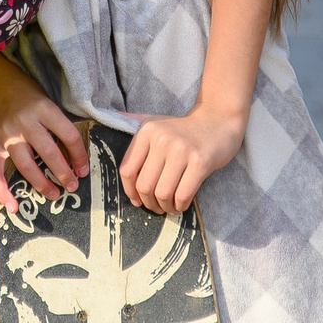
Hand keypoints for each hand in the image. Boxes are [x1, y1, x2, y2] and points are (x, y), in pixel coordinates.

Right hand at [0, 54, 89, 206]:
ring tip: (54, 194)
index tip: (84, 169)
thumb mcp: (48, 102)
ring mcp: (6, 135)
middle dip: (64, 173)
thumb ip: (58, 126)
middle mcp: (24, 122)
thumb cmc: (27, 95)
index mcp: (44, 109)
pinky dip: (2, 191)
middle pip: (49, 153)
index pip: (68, 135)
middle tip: (73, 186)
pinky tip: (13, 206)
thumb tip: (75, 157)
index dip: (79, 155)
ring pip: (25, 165)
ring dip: (41, 184)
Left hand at [119, 102, 246, 214]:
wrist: (219, 120)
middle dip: (149, 203)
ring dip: (164, 207)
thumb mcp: (155, 120)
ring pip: (162, 193)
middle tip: (155, 207)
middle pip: (144, 185)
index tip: (137, 200)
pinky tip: (181, 205)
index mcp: (146, 131)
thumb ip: (131, 121)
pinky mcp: (200, 162)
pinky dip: (180, 206)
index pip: (127, 170)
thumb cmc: (183, 128)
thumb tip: (104, 115)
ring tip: (168, 207)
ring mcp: (182, 151)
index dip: (130, 191)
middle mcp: (162, 139)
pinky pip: (183, 194)